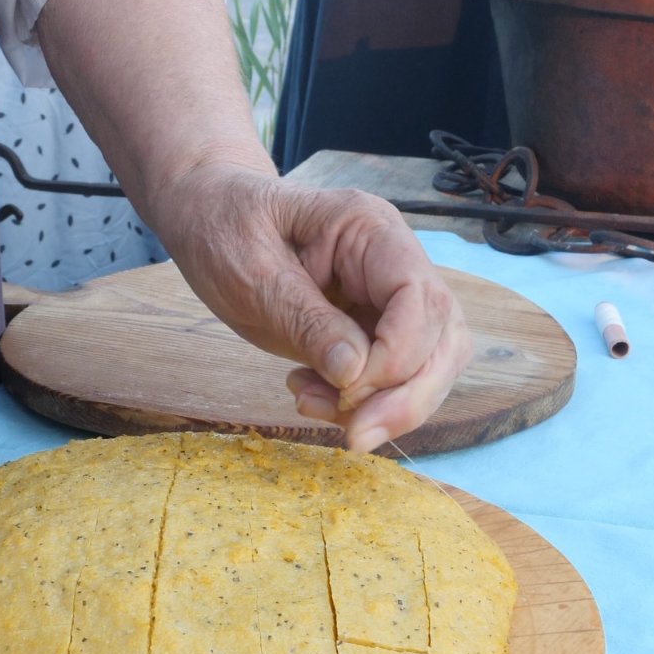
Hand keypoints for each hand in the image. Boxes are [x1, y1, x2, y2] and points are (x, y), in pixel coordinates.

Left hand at [147, 162, 469, 452]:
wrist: (210, 217)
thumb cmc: (225, 229)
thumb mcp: (250, 272)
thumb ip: (304, 319)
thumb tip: (354, 372)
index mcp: (369, 228)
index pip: (419, 297)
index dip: (397, 356)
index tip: (346, 390)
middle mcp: (394, 259)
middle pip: (443, 337)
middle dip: (407, 396)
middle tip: (354, 435)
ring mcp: (390, 296)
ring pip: (431, 364)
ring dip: (386, 406)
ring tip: (313, 406)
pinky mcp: (376, 327)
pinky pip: (396, 376)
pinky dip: (363, 403)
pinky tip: (313, 396)